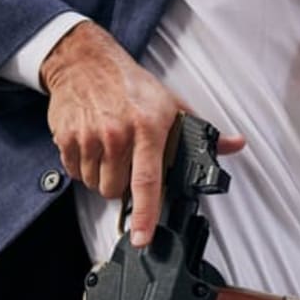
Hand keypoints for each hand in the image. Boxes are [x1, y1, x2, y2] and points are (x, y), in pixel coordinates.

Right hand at [41, 21, 244, 246]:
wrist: (85, 62)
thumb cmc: (130, 85)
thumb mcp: (171, 104)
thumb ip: (202, 130)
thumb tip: (234, 144)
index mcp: (148, 127)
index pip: (147, 180)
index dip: (145, 214)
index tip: (142, 237)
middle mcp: (116, 134)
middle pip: (116, 190)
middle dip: (123, 185)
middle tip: (129, 161)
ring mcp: (89, 137)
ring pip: (95, 185)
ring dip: (103, 177)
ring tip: (111, 150)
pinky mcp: (66, 139)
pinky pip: (75, 173)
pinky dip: (84, 167)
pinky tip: (93, 145)